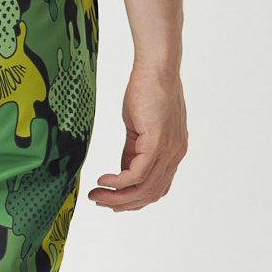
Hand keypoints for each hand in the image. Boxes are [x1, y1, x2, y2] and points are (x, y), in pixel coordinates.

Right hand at [88, 62, 187, 210]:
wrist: (156, 68)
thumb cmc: (146, 92)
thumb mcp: (138, 130)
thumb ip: (132, 153)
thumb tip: (121, 172)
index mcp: (172, 153)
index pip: (155, 189)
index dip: (133, 201)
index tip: (110, 201)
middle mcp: (175, 155)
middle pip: (149, 195)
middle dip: (122, 204)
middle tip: (99, 202)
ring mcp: (168, 150)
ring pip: (143, 189)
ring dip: (116, 197)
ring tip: (97, 195)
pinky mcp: (157, 143)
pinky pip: (136, 174)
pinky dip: (118, 183)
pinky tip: (103, 180)